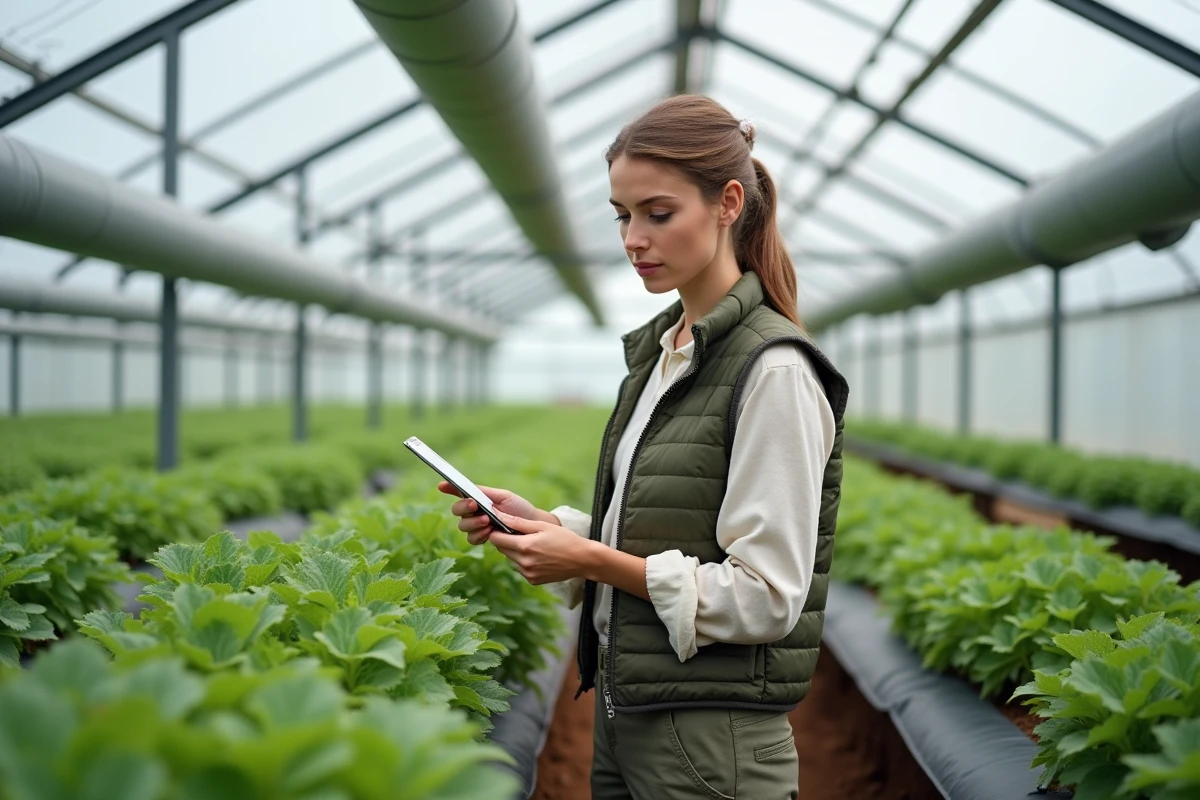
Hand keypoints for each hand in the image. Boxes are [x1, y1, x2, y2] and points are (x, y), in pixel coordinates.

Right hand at [437, 482, 552, 545]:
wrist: (530, 526)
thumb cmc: (518, 508)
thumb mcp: (504, 496)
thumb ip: (486, 493)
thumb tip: (468, 488)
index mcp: (477, 498)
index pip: (459, 492)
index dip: (448, 488)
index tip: (442, 486)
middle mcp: (473, 512)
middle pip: (456, 510)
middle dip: (464, 508)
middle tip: (475, 506)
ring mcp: (476, 526)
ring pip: (462, 526)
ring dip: (473, 523)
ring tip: (487, 521)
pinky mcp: (482, 538)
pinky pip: (472, 539)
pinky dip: (478, 535)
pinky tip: (489, 532)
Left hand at [486, 511, 597, 585]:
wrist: (582, 560)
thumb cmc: (565, 539)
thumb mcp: (542, 526)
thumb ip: (518, 522)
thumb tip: (497, 515)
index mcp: (524, 547)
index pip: (496, 539)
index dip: (496, 531)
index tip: (501, 526)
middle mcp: (523, 563)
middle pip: (501, 549)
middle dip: (506, 540)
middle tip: (520, 534)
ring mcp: (528, 574)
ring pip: (510, 560)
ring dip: (515, 552)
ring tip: (533, 545)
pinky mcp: (532, 580)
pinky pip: (520, 569)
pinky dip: (524, 562)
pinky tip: (538, 556)